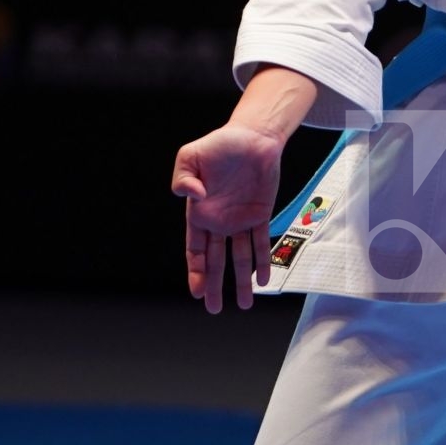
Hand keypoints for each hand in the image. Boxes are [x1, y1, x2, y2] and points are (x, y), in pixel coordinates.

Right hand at [170, 121, 284, 312]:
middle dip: (214, 284)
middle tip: (213, 308)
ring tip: (243, 304)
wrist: (252, 135)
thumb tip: (191, 196)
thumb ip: (182, 178)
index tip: (196, 291)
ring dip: (241, 281)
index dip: (195, 270)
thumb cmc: (219, 145)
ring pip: (240, 257)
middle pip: (215, 260)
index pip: (195, 249)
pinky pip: (261, 241)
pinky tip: (263, 279)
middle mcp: (219, 221)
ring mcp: (240, 219)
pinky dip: (263, 261)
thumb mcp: (189, 156)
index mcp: (200, 212)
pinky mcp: (261, 213)